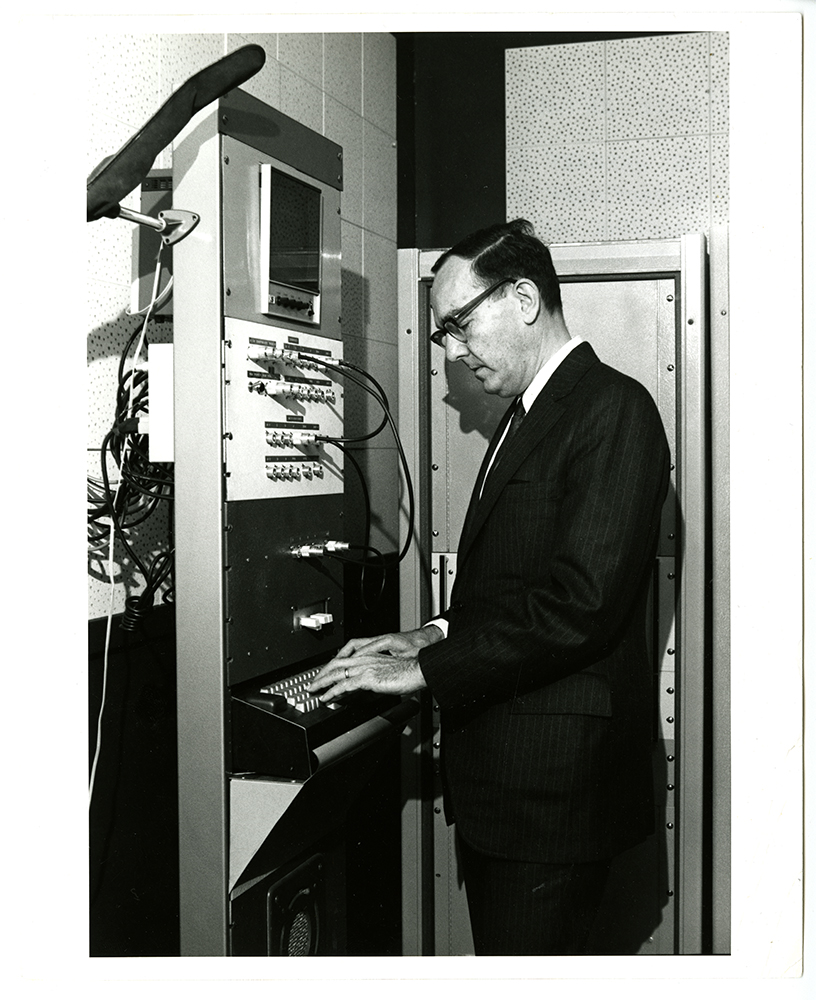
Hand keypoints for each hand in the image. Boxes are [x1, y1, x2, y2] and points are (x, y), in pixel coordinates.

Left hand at [307, 626, 442, 702]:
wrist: (418, 670)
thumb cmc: (408, 673)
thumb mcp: (387, 672)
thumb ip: (374, 677)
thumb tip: (365, 686)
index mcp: (370, 655)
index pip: (345, 659)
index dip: (332, 667)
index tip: (325, 675)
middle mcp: (365, 658)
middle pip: (336, 664)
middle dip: (321, 674)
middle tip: (312, 683)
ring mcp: (365, 667)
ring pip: (336, 673)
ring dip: (322, 682)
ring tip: (313, 691)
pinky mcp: (367, 677)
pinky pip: (344, 685)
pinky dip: (332, 692)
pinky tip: (326, 698)